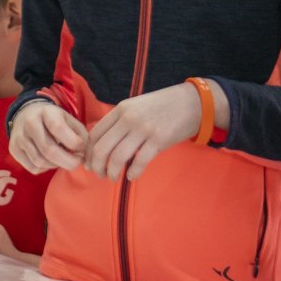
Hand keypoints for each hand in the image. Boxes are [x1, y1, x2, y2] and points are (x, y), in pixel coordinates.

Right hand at [8, 100, 86, 173]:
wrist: (25, 113)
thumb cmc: (52, 118)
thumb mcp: (68, 118)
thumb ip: (80, 134)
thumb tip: (84, 155)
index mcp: (46, 112)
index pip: (58, 128)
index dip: (73, 142)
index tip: (81, 148)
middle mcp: (29, 124)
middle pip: (49, 150)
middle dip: (68, 161)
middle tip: (76, 162)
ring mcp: (19, 137)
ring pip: (41, 162)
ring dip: (57, 165)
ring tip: (63, 159)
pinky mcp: (14, 150)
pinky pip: (33, 168)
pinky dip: (45, 168)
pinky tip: (50, 160)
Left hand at [84, 83, 200, 181]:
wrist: (191, 102)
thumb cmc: (161, 107)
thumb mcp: (136, 107)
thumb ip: (120, 122)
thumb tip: (102, 146)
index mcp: (121, 109)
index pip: (94, 134)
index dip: (88, 153)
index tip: (89, 164)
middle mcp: (129, 118)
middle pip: (101, 148)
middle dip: (97, 166)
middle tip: (100, 175)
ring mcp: (143, 129)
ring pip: (117, 157)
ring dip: (111, 172)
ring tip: (113, 178)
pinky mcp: (159, 140)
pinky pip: (139, 162)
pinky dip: (132, 173)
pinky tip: (131, 176)